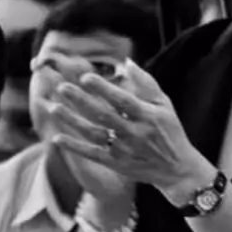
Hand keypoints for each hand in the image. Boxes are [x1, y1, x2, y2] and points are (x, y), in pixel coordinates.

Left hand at [43, 58, 209, 203]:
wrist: (177, 170)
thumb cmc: (170, 131)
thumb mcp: (164, 105)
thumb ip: (146, 83)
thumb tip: (126, 61)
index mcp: (147, 116)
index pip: (123, 100)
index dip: (104, 89)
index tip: (85, 77)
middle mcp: (134, 133)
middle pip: (103, 115)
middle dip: (81, 101)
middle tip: (62, 88)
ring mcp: (124, 150)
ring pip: (94, 134)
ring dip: (72, 121)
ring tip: (53, 107)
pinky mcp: (116, 163)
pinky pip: (92, 154)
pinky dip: (75, 147)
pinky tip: (57, 138)